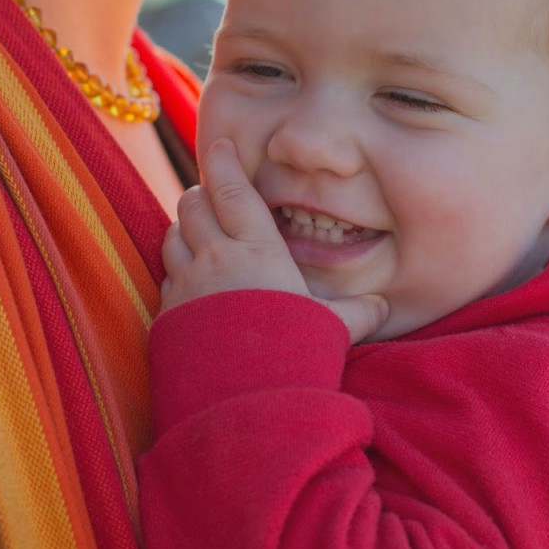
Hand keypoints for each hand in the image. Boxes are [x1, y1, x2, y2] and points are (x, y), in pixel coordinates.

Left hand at [160, 139, 387, 343]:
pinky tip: (191, 281)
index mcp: (257, 249)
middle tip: (212, 196)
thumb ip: (357, 312)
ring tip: (199, 233)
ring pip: (172, 236)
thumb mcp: (334, 328)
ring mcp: (186, 286)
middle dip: (200, 194)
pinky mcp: (167, 315)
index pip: (232, 189)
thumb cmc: (295, 356)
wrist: (245, 402)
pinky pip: (166, 277)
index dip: (223, 162)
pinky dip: (176, 269)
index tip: (219, 146)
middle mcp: (215, 258)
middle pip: (192, 205)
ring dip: (184, 228)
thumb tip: (382, 306)